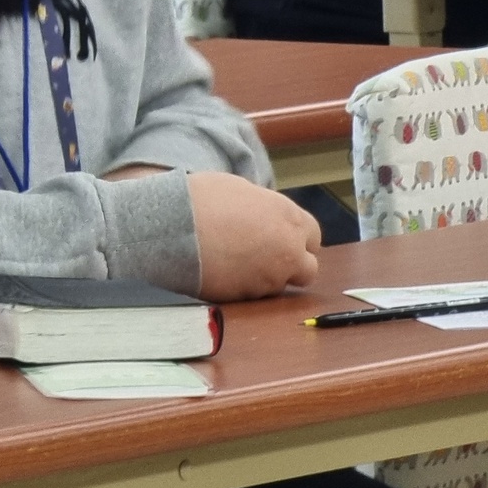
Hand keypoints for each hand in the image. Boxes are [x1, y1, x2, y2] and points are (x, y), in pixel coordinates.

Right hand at [186, 172, 320, 300]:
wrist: (174, 225)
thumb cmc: (204, 198)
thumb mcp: (243, 190)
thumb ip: (266, 208)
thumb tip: (266, 217)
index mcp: (290, 219)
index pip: (313, 237)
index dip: (298, 238)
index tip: (282, 237)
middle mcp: (288, 251)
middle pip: (307, 269)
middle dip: (292, 265)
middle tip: (267, 256)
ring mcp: (269, 278)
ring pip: (279, 285)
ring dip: (266, 276)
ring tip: (237, 261)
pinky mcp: (248, 297)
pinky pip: (253, 295)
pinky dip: (243, 286)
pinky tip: (224, 270)